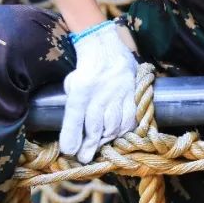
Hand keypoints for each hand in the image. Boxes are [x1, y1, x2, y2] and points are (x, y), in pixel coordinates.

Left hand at [59, 22, 138, 162]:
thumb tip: (73, 136)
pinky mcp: (133, 92)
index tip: (70, 152)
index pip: (75, 116)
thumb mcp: (72, 83)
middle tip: (85, 158)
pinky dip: (125, 130)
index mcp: (82, 87)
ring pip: (115, 124)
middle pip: (96, 125)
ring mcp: (120, 92)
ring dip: (107, 139)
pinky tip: (119, 135)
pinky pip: (132, 117)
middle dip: (89, 145)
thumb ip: (73, 107)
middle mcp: (101, 91)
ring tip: (101, 147)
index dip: (72, 136)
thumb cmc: (86, 67)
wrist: (106, 44)